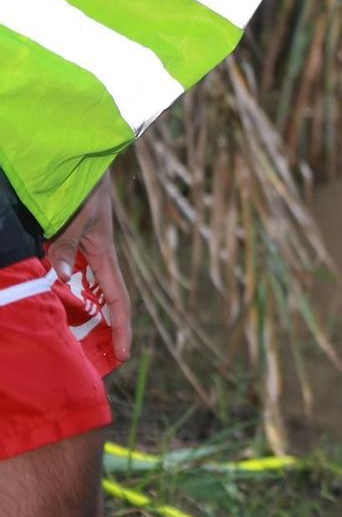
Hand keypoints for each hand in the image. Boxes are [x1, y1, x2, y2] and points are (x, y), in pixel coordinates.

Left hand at [44, 172, 131, 365]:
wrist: (80, 158)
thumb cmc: (86, 185)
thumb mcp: (78, 215)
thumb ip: (67, 244)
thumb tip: (61, 276)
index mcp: (105, 254)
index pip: (118, 298)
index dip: (122, 327)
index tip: (124, 355)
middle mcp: (94, 257)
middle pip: (100, 300)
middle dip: (99, 329)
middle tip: (89, 358)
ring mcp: (80, 250)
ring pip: (77, 289)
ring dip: (74, 313)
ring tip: (63, 338)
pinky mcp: (64, 242)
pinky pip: (61, 274)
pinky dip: (55, 292)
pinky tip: (42, 301)